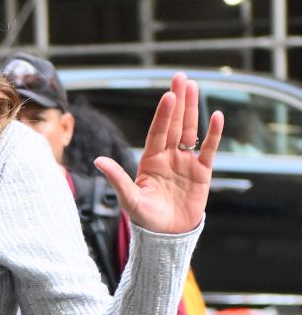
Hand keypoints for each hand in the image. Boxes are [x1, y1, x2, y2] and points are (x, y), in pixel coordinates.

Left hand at [94, 73, 222, 234]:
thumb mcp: (130, 199)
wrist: (167, 236)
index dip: (163, 114)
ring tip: (194, 86)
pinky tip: (217, 116)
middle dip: (178, 101)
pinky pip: (209, 150)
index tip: (167, 95)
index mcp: (150, 160)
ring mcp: (185, 162)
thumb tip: (98, 161)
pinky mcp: (202, 173)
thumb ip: (117, 178)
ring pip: (191, 130)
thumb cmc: (145, 219)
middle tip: (181, 77)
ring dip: (193, 109)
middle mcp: (168, 156)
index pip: (157, 132)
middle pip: (175, 124)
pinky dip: (213, 134)